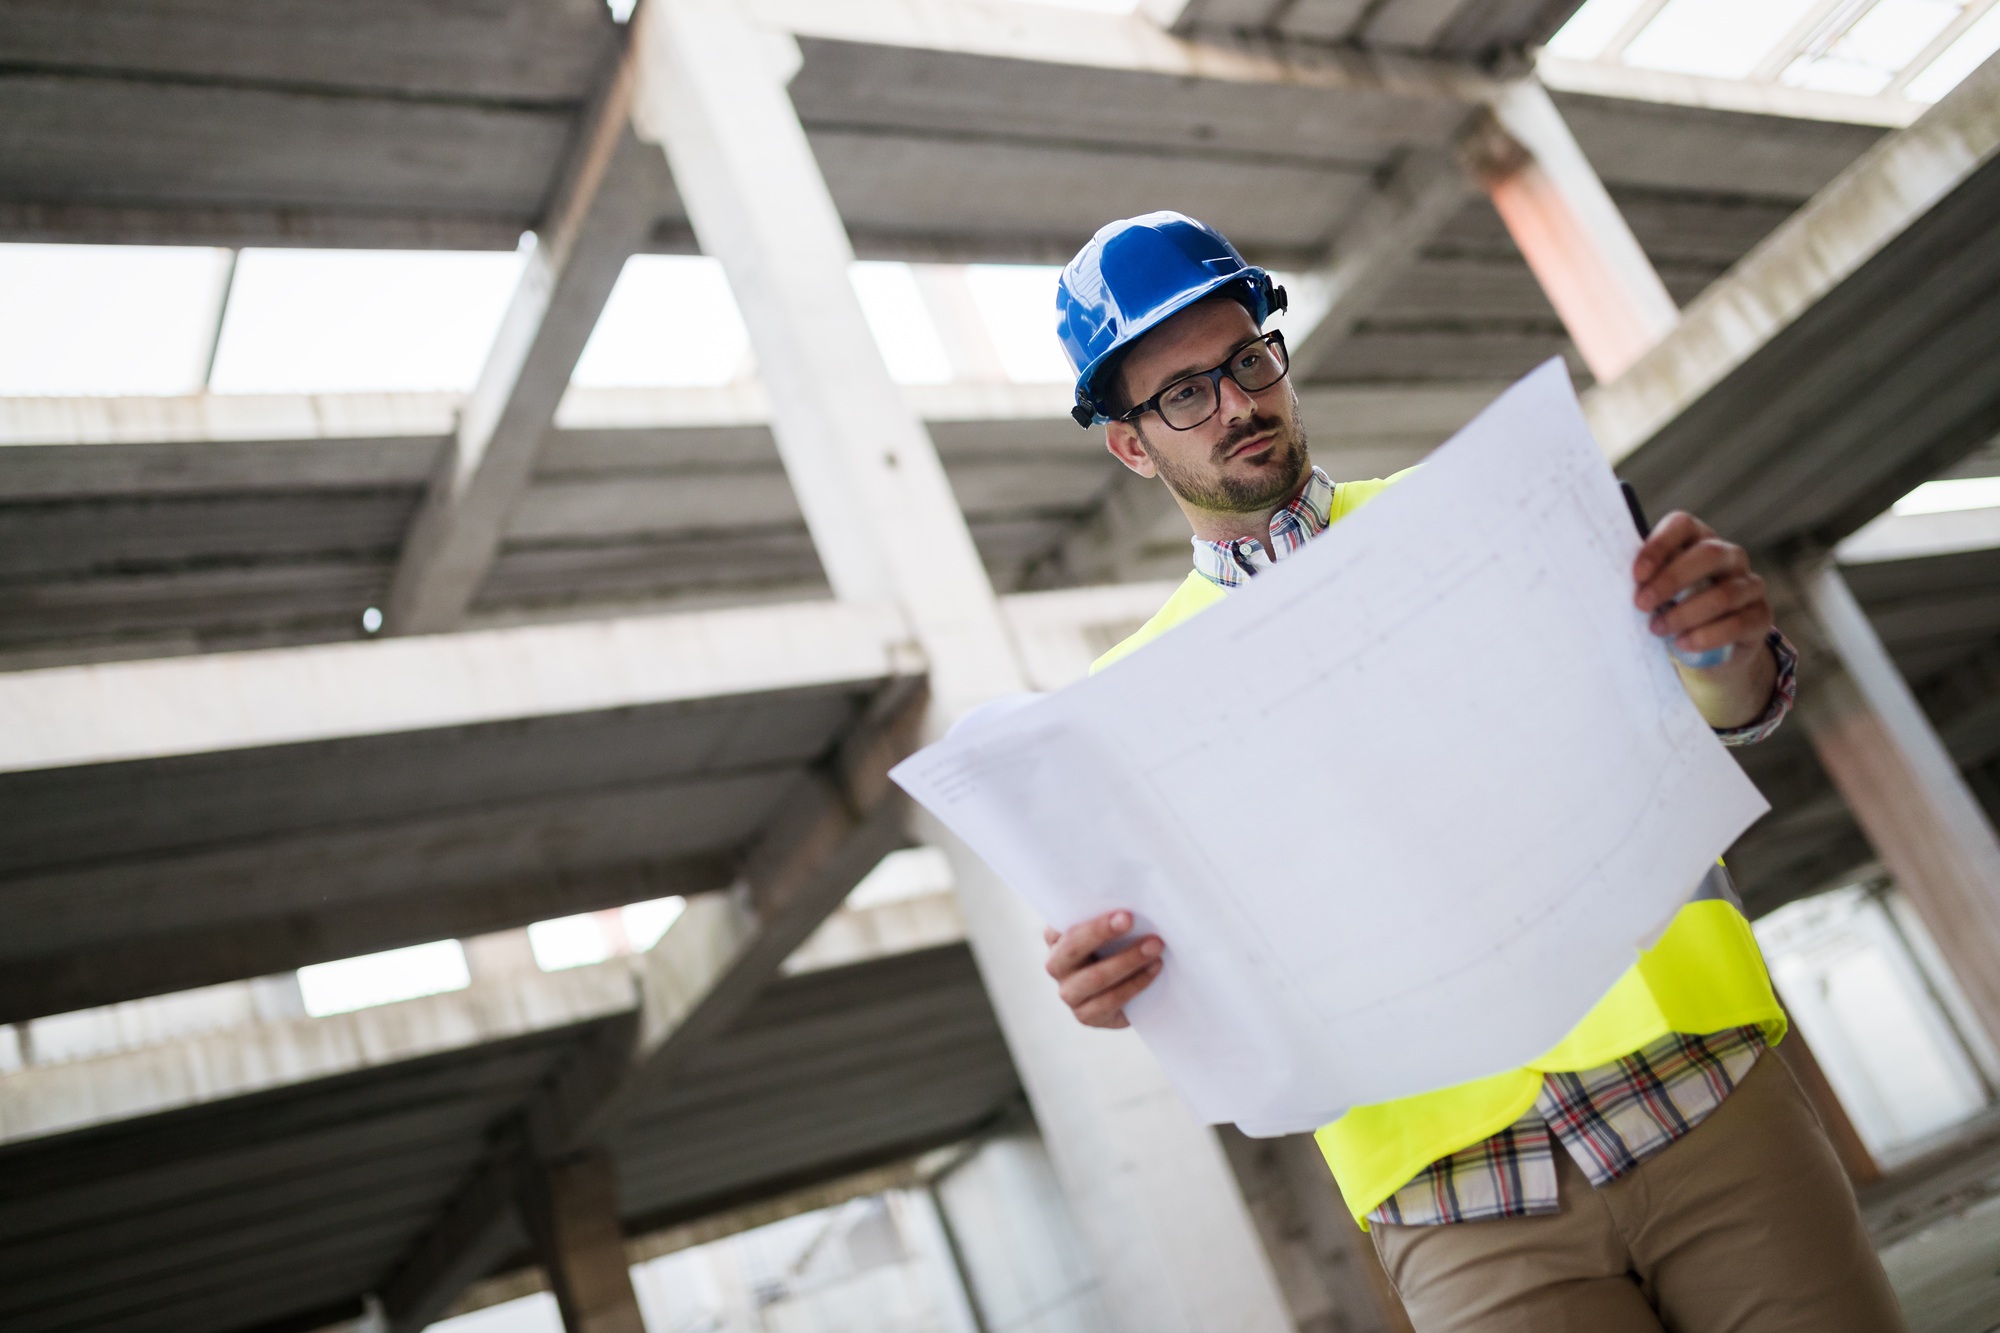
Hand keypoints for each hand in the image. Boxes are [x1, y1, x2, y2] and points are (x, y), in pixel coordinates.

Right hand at [1043, 910, 1162, 1028]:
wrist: (1131, 986)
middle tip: (1131, 920)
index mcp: (1056, 937)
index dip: (1089, 919)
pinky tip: (1154, 970)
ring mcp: (1069, 993)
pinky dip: (1135, 984)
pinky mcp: (1086, 1015)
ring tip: (1155, 947)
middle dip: (1101, 933)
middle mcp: (1056, 965)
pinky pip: (1110, 1001)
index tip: (1121, 911)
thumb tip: (1131, 898)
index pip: (1061, 924)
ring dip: (1127, 960)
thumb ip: (1110, 914)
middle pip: (1072, 948)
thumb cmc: (1120, 943)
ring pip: (1095, 977)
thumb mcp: (1111, 927)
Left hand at [1632, 511, 1778, 728]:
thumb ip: (1641, 580)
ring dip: (1685, 614)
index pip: (1683, 525)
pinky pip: (1739, 623)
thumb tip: (1602, 580)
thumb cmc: (1671, 609)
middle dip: (1671, 580)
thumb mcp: (1654, 592)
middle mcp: (1729, 556)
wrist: (1706, 648)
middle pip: (1707, 554)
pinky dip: (1707, 636)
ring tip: (1657, 630)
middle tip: (1640, 604)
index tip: (1635, 574)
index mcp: (1698, 540)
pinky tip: (1683, 644)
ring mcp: (1750, 585)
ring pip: (1723, 593)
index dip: (1659, 546)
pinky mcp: (1761, 617)